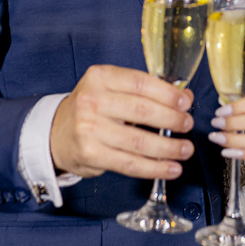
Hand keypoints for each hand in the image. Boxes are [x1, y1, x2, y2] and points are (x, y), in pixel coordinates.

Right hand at [50, 64, 195, 180]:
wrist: (56, 133)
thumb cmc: (92, 109)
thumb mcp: (112, 89)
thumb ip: (146, 91)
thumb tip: (184, 97)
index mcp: (100, 77)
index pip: (140, 83)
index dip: (167, 94)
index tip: (185, 103)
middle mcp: (92, 101)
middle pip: (142, 111)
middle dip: (171, 120)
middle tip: (188, 125)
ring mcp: (89, 129)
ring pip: (139, 141)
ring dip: (168, 147)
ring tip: (185, 150)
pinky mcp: (91, 154)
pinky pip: (130, 164)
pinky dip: (154, 168)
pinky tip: (170, 168)